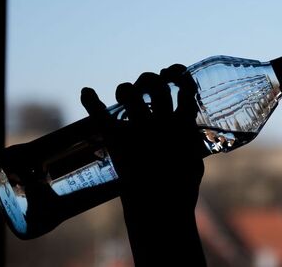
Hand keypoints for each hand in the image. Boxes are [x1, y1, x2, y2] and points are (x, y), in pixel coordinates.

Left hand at [80, 64, 204, 209]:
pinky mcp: (118, 140)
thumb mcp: (195, 163)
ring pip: (131, 93)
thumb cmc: (181, 190)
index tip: (171, 74)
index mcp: (183, 125)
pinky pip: (100, 114)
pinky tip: (86, 92)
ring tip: (124, 94)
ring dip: (126, 89)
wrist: (160, 207)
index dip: (178, 75)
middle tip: (144, 86)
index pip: (184, 88)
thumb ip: (191, 145)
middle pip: (156, 85)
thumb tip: (188, 135)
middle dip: (149, 80)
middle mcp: (161, 122)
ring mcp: (139, 129)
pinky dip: (90, 100)